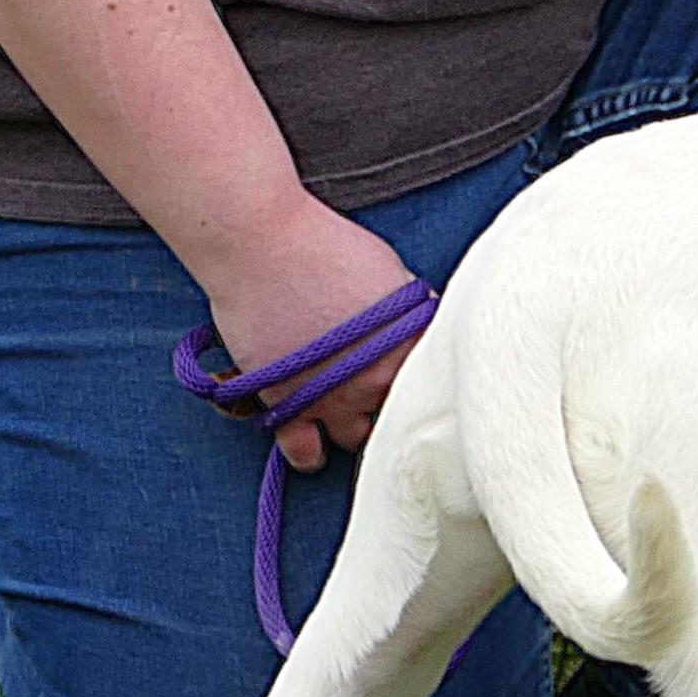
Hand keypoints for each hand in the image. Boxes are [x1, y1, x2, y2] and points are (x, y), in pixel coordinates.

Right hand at [198, 196, 425, 472]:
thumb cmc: (327, 246)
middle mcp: (374, 381)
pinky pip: (304, 450)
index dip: (430, 384)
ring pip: (357, 438)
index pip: (436, 386)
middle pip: (398, 414)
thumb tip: (423, 331)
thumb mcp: (391, 273)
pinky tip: (315, 450)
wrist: (261, 243)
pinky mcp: (286, 403)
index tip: (424, 385)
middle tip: (385, 394)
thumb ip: (411, 315)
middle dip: (394, 403)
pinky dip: (309, 453)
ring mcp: (330, 398)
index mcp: (408, 348)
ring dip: (356, 427)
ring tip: (354, 417)